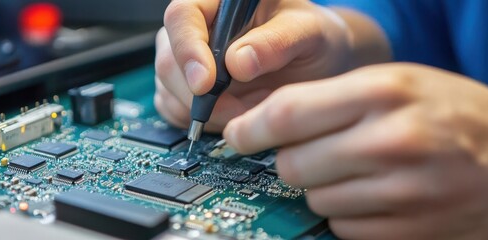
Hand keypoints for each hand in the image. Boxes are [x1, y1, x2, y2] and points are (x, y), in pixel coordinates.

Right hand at [154, 0, 389, 131]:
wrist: (318, 64)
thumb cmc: (312, 39)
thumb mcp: (308, 33)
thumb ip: (277, 42)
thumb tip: (238, 62)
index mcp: (218, 1)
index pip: (182, 16)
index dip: (188, 50)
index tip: (206, 84)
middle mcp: (197, 27)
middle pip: (169, 59)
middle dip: (201, 94)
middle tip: (242, 108)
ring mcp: (188, 59)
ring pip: (169, 89)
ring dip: (207, 112)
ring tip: (252, 106)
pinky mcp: (187, 89)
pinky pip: (176, 110)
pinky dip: (203, 122)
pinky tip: (236, 114)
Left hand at [223, 63, 487, 238]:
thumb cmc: (446, 113)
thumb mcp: (393, 83)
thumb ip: (328, 98)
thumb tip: (263, 123)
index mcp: (383, 93)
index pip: (287, 114)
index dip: (249, 129)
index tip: (237, 135)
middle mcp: (390, 142)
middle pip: (292, 164)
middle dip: (289, 160)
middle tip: (309, 151)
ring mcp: (401, 193)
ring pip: (314, 199)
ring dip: (321, 187)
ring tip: (355, 170)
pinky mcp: (406, 231)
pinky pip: (342, 226)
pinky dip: (346, 212)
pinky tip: (373, 195)